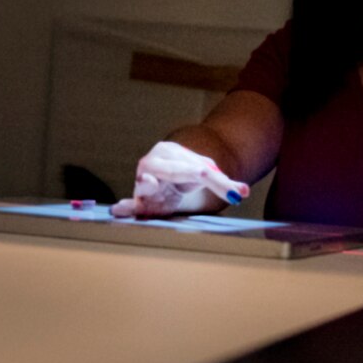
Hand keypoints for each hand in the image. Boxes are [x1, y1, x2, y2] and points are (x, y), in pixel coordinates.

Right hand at [110, 140, 249, 217]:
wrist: (160, 175)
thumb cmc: (182, 174)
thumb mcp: (203, 175)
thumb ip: (224, 184)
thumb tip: (244, 192)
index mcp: (171, 152)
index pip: (199, 169)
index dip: (219, 182)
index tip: (237, 194)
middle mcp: (154, 162)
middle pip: (175, 171)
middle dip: (189, 174)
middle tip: (205, 177)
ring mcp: (143, 181)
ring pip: (148, 182)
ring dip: (149, 184)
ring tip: (151, 184)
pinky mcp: (138, 200)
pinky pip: (131, 203)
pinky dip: (126, 207)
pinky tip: (119, 210)